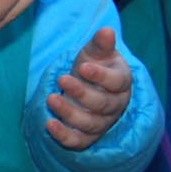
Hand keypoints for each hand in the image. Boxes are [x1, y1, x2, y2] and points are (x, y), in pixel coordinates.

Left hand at [44, 26, 132, 149]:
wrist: (85, 86)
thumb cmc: (92, 65)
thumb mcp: (95, 52)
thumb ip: (101, 44)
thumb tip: (107, 30)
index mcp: (121, 82)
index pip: (117, 82)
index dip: (101, 76)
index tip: (82, 67)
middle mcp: (115, 105)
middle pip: (103, 105)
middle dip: (81, 93)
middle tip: (62, 79)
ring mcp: (101, 122)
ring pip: (90, 124)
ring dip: (69, 113)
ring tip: (50, 98)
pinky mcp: (86, 136)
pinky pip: (78, 141)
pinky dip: (64, 136)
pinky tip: (49, 124)